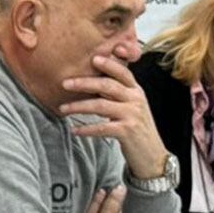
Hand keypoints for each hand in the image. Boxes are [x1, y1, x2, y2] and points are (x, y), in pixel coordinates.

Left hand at [61, 55, 168, 178]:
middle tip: (65, 83)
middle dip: (84, 83)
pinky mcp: (127, 131)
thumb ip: (117, 93)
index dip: (109, 64)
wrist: (151, 154)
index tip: (93, 58)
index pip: (123, 72)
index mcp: (136, 91)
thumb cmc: (136, 128)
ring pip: (101, 105)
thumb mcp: (131, 106)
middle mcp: (135, 100)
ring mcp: (132, 115)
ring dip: (79, 106)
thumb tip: (92, 81)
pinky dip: (86, 129)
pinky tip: (75, 130)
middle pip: (107, 85)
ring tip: (62, 108)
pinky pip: (102, 127)